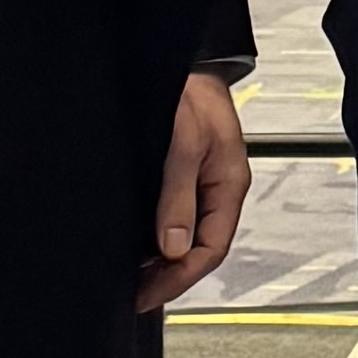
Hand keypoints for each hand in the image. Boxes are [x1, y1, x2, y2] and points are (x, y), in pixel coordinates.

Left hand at [137, 74, 250, 313]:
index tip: (146, 295)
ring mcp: (196, 184)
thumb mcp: (185, 145)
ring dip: (157, 259)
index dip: (178, 278)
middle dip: (166, 276)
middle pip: (196, 248)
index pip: (209, 249)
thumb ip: (177, 196)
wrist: (181, 62)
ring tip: (129, 278)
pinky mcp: (176, 175)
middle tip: (133, 296)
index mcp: (227, 186)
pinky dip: (150, 237)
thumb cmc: (190, 94)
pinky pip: (169, 217)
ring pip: (181, 235)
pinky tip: (131, 244)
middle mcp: (214, 190)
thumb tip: (171, 247)